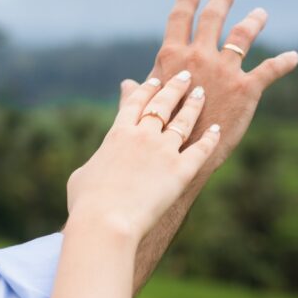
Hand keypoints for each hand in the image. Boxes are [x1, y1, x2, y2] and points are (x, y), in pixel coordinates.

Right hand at [66, 71, 220, 241]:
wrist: (106, 221)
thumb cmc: (86, 204)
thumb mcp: (81, 176)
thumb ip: (93, 164)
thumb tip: (92, 168)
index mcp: (117, 134)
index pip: (135, 103)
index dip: (146, 89)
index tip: (155, 79)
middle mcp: (143, 136)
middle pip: (163, 104)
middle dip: (175, 87)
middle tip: (186, 76)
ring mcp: (164, 152)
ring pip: (183, 121)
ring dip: (194, 105)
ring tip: (201, 93)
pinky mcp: (181, 171)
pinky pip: (200, 150)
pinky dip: (210, 139)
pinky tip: (217, 129)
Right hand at [120, 0, 297, 172]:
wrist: (182, 157)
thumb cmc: (157, 134)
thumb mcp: (143, 107)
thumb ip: (138, 92)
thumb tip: (127, 84)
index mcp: (172, 57)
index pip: (178, 20)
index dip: (186, 2)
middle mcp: (199, 56)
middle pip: (212, 19)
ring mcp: (225, 70)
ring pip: (243, 35)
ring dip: (253, 21)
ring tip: (260, 14)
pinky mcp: (247, 89)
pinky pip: (270, 69)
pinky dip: (285, 62)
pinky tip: (294, 57)